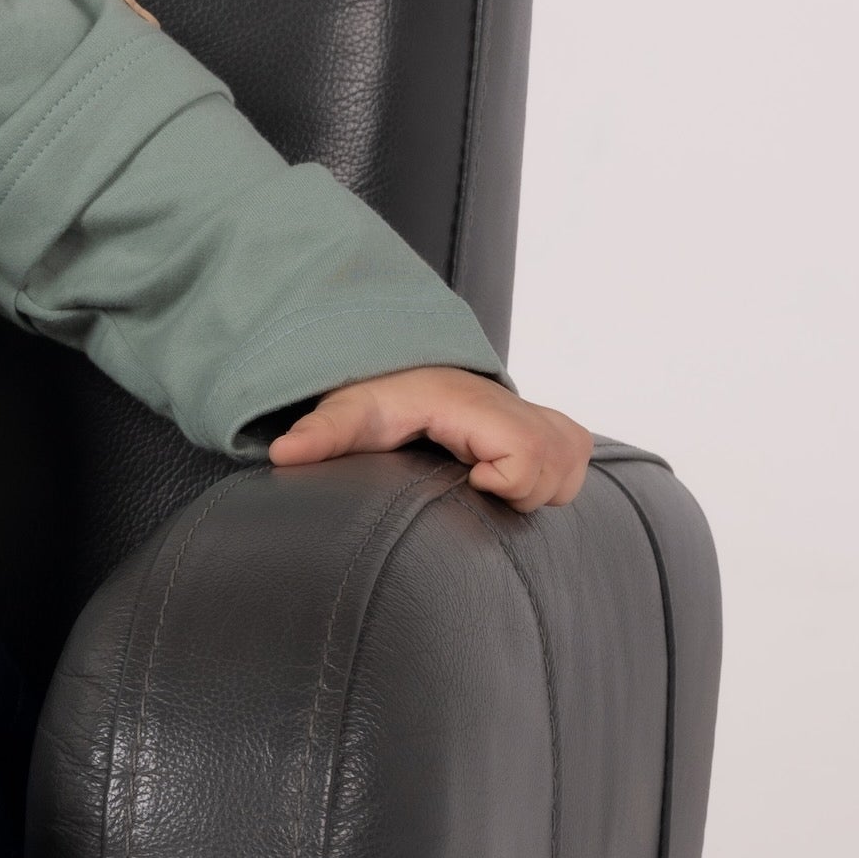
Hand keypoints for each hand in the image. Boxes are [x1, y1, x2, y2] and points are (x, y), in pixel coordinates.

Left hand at [268, 367, 591, 512]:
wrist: (397, 368)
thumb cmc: (377, 395)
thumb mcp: (348, 412)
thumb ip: (321, 432)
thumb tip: (282, 453)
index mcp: (470, 403)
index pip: (530, 449)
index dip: (508, 478)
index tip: (471, 479)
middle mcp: (508, 404)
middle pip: (558, 462)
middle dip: (525, 488)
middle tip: (476, 483)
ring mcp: (529, 412)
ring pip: (573, 460)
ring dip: (541, 482)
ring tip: (491, 479)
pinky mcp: (541, 422)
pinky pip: (576, 454)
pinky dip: (555, 472)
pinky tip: (512, 474)